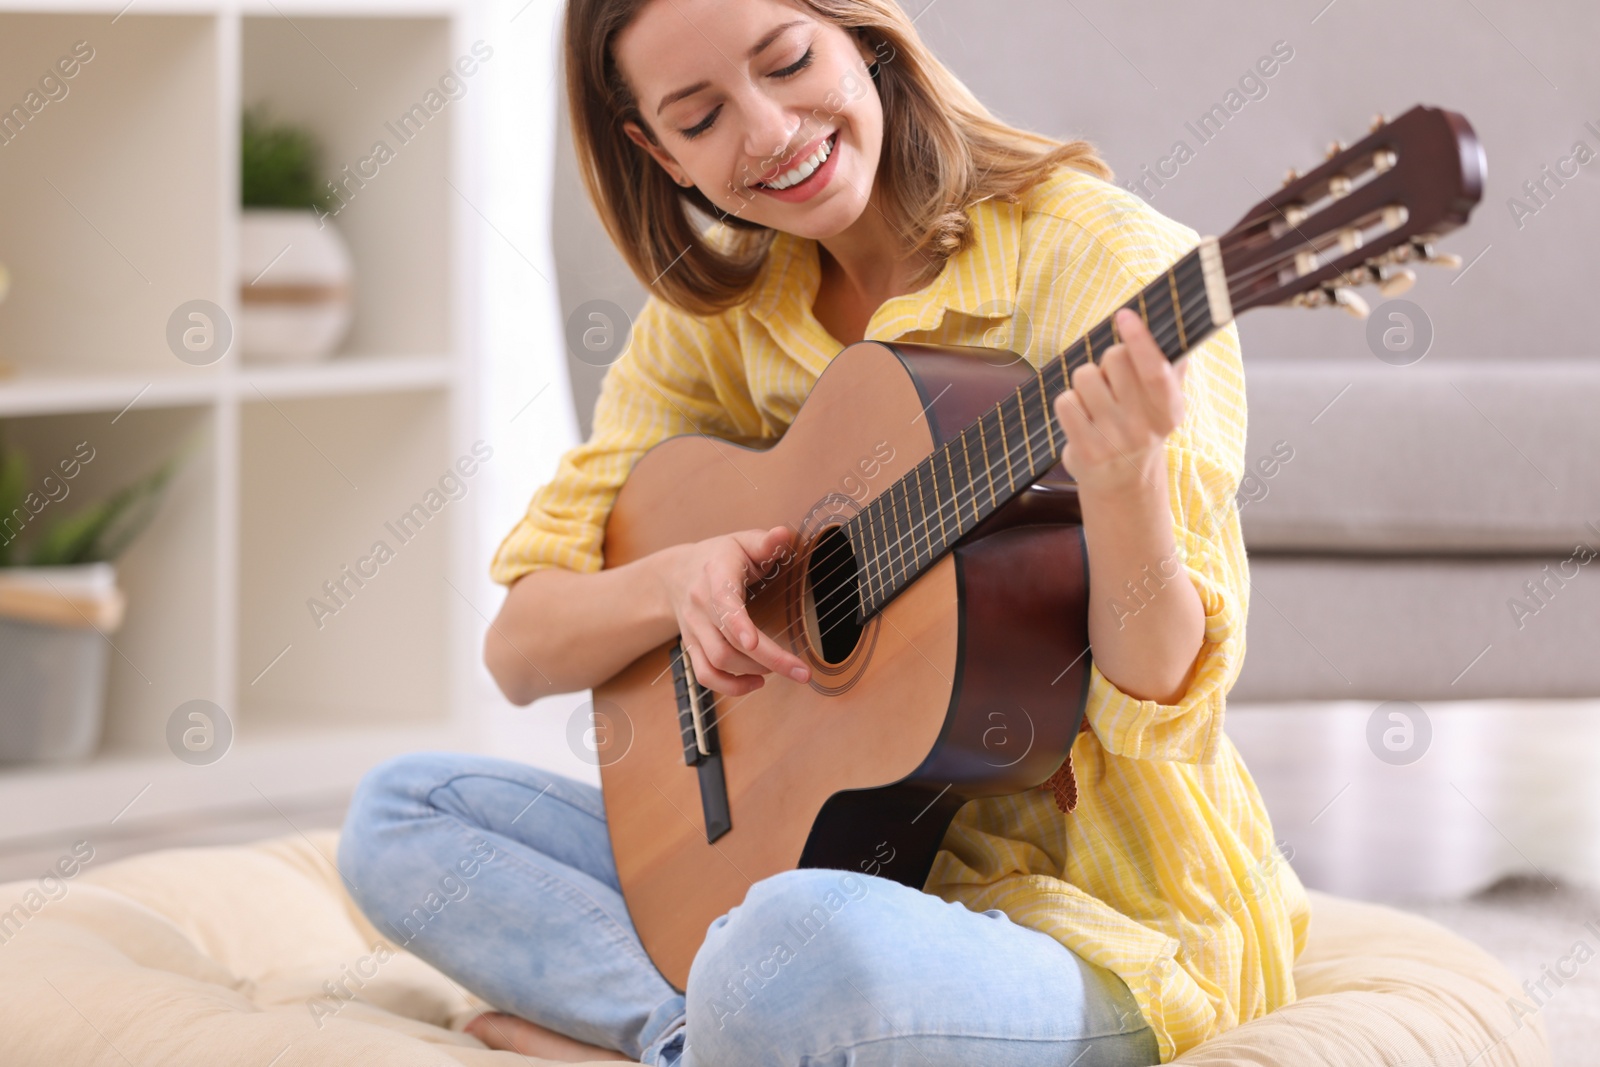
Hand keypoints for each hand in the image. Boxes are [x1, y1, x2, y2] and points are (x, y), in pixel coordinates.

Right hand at [656, 525, 810, 695]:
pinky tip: (756, 682)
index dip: (737, 624)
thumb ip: (765, 542)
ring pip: (718, 662)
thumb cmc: (720, 557)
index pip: (722, 601)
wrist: (677, 574)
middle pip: (728, 642)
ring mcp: (694, 629)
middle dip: (769, 660)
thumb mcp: (742, 542)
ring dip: (754, 671)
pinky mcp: (692, 647)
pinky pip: (706, 675)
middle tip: (803, 672)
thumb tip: (784, 534)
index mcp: (716, 575)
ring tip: (784, 669)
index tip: (754, 643)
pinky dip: (731, 686)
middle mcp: (700, 605)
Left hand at [1052, 307, 1188, 495]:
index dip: (1140, 340)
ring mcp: (1113, 440)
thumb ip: (1171, 366)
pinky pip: (1065, 400)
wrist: (1122, 482)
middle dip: (1108, 362)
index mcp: (1169, 410)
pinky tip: (1081, 418)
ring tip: (1096, 402)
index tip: (1125, 315)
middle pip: (1114, 359)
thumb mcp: (1163, 403)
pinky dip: (1069, 402)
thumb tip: (1176, 326)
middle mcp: (1143, 426)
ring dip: (1086, 382)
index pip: (1155, 370)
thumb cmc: (1140, 426)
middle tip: (1112, 383)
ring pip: (1085, 376)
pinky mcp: (1085, 451)